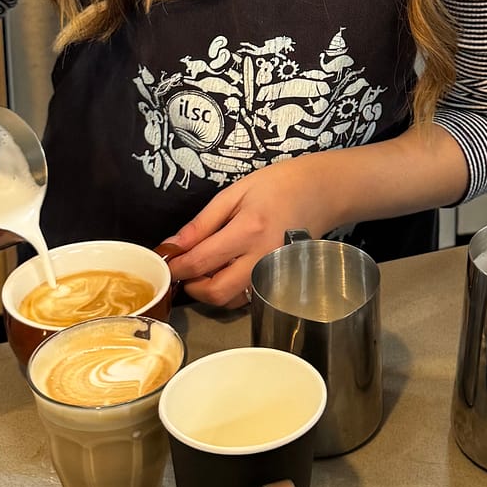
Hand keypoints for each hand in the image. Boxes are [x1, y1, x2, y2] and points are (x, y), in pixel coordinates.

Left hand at [157, 156, 333, 308]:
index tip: (165, 262)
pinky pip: (247, 298)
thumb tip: (173, 245)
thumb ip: (202, 222)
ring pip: (231, 301)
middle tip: (186, 268)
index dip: (176, 266)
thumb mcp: (234, 193)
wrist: (321, 192)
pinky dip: (230, 291)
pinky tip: (227, 271)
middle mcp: (261, 258)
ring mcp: (273, 273)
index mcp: (247, 230)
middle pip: (215, 292)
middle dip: (192, 286)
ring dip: (210, 290)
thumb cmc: (277, 186)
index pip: (200, 261)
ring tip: (206, 268)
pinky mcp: (279, 281)